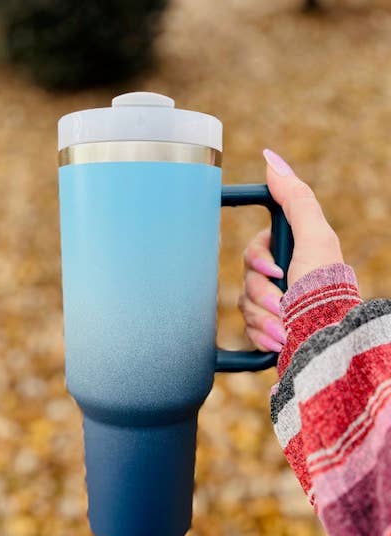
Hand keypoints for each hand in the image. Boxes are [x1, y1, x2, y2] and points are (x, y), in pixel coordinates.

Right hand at [238, 149, 343, 351]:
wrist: (325, 340)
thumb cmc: (323, 288)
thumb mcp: (315, 236)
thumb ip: (295, 198)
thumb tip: (272, 160)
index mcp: (292, 255)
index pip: (253, 251)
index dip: (258, 260)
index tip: (276, 269)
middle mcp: (283, 279)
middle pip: (247, 279)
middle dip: (263, 294)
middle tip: (282, 302)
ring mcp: (274, 306)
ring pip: (245, 305)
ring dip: (264, 318)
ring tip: (285, 328)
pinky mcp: (268, 331)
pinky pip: (248, 329)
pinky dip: (262, 335)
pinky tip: (279, 341)